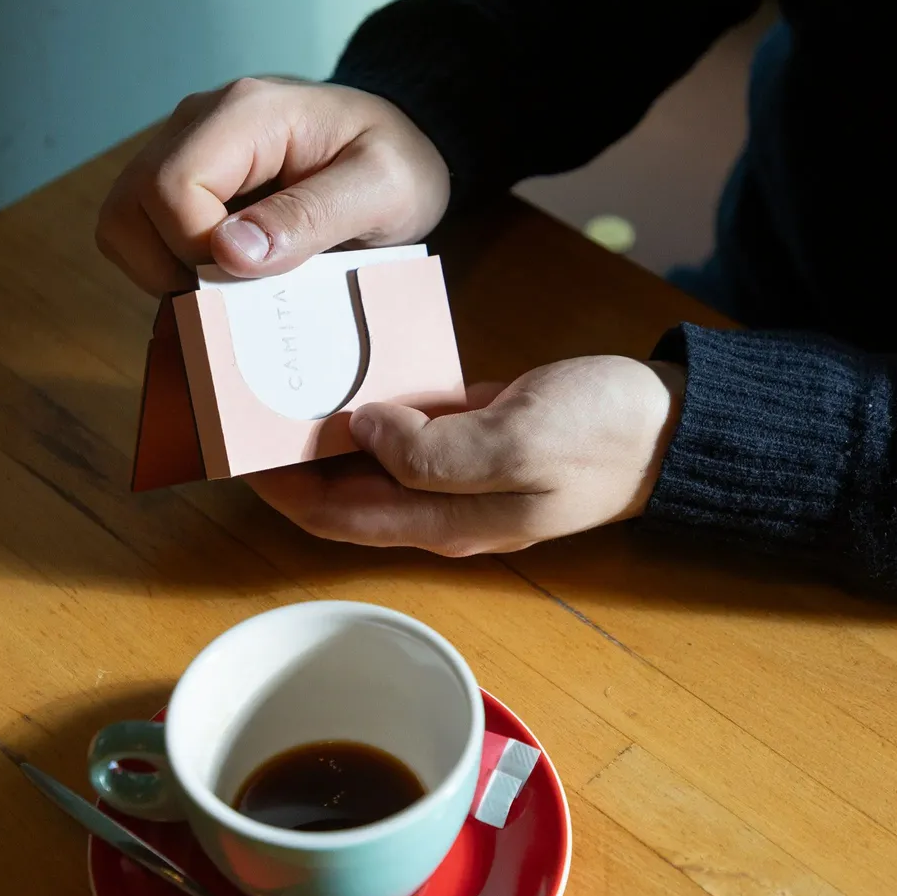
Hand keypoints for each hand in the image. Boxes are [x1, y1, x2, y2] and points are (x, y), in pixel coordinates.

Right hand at [96, 77, 449, 293]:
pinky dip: (172, 267)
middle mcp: (199, 124)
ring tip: (232, 285)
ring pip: (124, 223)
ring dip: (165, 272)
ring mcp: (186, 150)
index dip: (199, 251)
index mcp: (246, 115)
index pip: (171, 189)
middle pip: (129, 207)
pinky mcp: (187, 180)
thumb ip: (311, 217)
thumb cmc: (397, 164)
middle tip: (240, 289)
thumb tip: (230, 253)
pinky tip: (226, 275)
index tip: (254, 276)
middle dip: (173, 268)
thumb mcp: (381, 191)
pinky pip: (146, 232)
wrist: (398, 150)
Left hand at [246, 357, 685, 555]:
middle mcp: (438, 506)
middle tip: (246, 410)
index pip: (334, 516)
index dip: (278, 491)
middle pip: (341, 494)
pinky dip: (371, 411)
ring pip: (367, 463)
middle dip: (289, 464)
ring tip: (283, 387)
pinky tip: (349, 375)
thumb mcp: (521, 442)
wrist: (664, 426)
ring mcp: (455, 474)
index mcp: (443, 520)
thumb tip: (360, 431)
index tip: (231, 452)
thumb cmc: (600, 435)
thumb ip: (434, 451)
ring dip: (325, 435)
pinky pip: (404, 433)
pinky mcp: (471, 438)